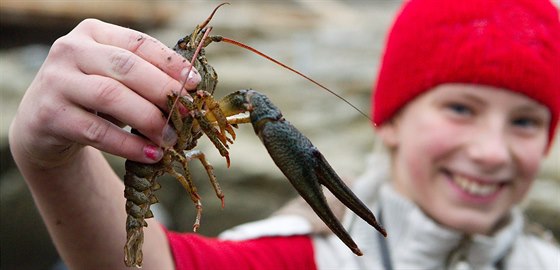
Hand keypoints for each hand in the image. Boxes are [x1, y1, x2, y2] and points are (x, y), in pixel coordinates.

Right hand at [9, 19, 200, 168]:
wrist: (43, 125)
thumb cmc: (92, 97)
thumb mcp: (115, 78)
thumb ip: (146, 77)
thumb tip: (191, 93)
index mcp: (92, 32)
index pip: (138, 43)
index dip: (170, 63)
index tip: (195, 83)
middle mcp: (70, 49)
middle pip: (126, 67)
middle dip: (163, 91)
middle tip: (188, 114)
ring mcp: (56, 81)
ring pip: (111, 96)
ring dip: (148, 119)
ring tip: (172, 138)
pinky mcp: (50, 115)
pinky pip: (97, 131)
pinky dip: (129, 145)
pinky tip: (151, 154)